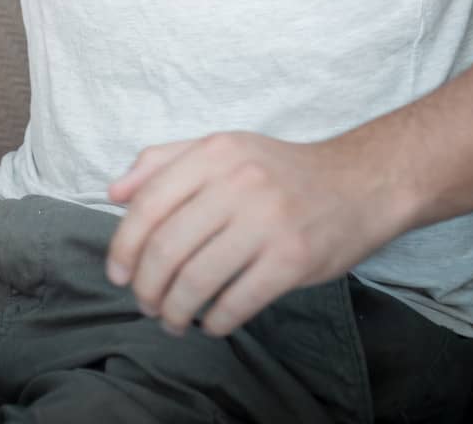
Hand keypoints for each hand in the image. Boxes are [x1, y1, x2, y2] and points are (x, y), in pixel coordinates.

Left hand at [104, 130, 407, 339]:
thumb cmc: (279, 171)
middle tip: (145, 304)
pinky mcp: (292, 259)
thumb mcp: (222, 148)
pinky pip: (237, 301)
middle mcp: (238, 183)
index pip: (148, 203)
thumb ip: (163, 162)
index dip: (123, 245)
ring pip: (197, 280)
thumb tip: (114, 193)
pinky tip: (211, 323)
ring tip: (171, 319)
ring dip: (175, 310)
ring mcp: (267, 221)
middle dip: (147, 287)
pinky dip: (215, 321)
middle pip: (166, 247)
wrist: (358, 183)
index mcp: (214, 153)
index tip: (118, 273)